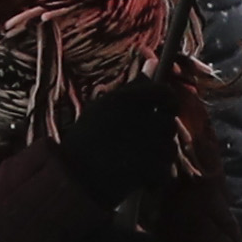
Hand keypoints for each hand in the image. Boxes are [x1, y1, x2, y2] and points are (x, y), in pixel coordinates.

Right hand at [57, 70, 183, 206]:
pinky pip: (165, 170)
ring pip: (169, 148)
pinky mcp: (149, 167)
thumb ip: (132, 88)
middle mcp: (139, 118)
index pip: (163, 92)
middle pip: (169, 123)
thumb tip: (153, 62)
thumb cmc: (84, 140)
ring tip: (138, 163)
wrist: (71, 177)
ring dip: (159, 157)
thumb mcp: (103, 107)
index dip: (168, 101)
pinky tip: (142, 180)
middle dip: (161, 135)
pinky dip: (156, 178)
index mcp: (126, 99)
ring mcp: (146, 144)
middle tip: (144, 144)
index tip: (163, 110)